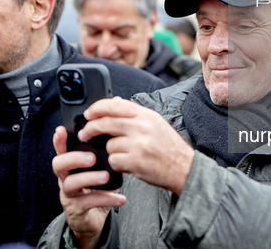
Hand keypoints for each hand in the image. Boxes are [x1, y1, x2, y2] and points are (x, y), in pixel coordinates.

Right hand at [52, 126, 125, 248]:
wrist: (94, 219)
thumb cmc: (96, 190)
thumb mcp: (98, 170)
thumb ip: (103, 157)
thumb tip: (118, 139)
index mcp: (71, 166)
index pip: (62, 150)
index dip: (59, 141)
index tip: (62, 130)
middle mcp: (66, 178)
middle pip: (59, 165)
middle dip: (74, 158)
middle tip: (92, 157)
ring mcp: (69, 194)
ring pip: (71, 183)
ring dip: (89, 178)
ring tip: (106, 176)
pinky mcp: (76, 209)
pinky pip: (89, 202)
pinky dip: (106, 199)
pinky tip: (120, 198)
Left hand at [79, 97, 194, 195]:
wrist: (184, 168)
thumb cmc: (170, 147)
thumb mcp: (155, 123)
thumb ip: (134, 113)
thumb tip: (114, 101)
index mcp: (146, 115)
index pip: (115, 105)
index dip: (97, 108)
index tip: (88, 114)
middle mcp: (142, 127)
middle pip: (106, 122)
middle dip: (91, 129)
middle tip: (85, 134)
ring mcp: (138, 144)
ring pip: (109, 145)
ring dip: (113, 152)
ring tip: (127, 155)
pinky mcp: (135, 161)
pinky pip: (114, 160)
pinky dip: (118, 164)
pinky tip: (130, 164)